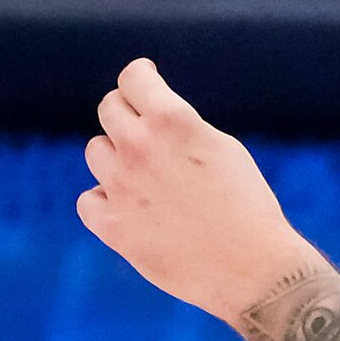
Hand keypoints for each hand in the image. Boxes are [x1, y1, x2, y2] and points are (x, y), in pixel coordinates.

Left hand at [77, 60, 313, 321]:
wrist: (250, 266)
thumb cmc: (247, 205)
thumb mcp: (222, 149)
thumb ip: (181, 129)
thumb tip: (150, 120)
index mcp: (173, 122)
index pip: (134, 79)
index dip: (139, 75)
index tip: (143, 77)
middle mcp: (139, 148)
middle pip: (109, 109)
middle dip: (125, 111)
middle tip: (143, 126)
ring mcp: (120, 186)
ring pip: (96, 151)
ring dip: (117, 157)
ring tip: (148, 177)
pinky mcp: (110, 225)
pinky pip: (89, 198)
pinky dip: (107, 199)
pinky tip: (133, 208)